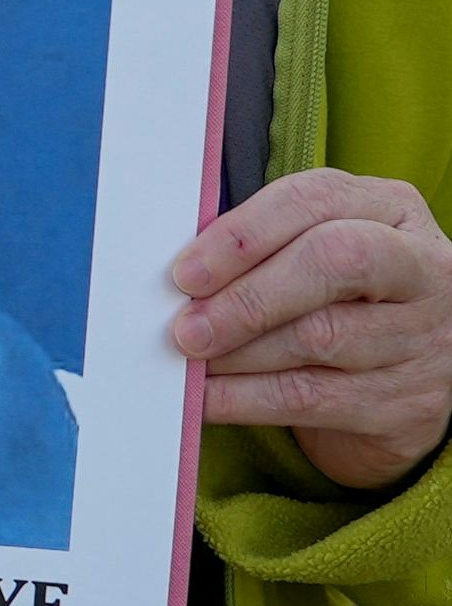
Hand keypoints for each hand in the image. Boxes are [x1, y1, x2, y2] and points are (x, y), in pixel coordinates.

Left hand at [173, 169, 451, 489]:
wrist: (420, 377)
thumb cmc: (349, 297)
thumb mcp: (324, 251)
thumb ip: (269, 246)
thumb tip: (183, 270)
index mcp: (390, 209)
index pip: (314, 200)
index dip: (243, 234)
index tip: (186, 271)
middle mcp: (419, 268)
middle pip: (331, 263)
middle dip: (247, 296)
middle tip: (187, 326)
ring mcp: (421, 339)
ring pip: (318, 338)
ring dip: (239, 353)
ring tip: (190, 359)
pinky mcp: (405, 405)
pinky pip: (313, 400)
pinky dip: (247, 400)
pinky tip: (208, 399)